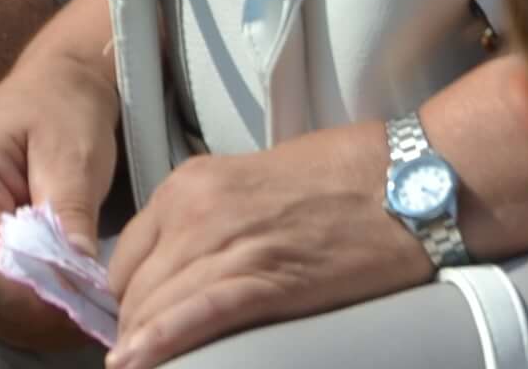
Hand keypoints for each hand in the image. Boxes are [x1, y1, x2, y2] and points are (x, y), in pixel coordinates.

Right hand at [0, 36, 126, 352]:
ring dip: (32, 318)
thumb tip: (78, 280)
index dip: (33, 300)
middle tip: (94, 317)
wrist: (49, 90)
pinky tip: (59, 304)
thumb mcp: (76, 155)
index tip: (86, 309)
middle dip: (37, 315)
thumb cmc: (62, 111)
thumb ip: (71, 215)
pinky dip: (22, 310)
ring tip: (82, 311)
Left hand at [102, 125, 425, 368]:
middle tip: (139, 357)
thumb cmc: (335, 179)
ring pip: (158, 307)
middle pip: (135, 288)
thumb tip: (180, 268)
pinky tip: (138, 362)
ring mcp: (228, 243)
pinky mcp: (266, 278)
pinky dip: (165, 342)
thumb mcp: (247, 184)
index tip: (133, 324)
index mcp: (188, 184)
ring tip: (137, 368)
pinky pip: (198, 316)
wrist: (401, 180)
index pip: (126, 257)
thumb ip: (206, 220)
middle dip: (133, 328)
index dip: (128, 298)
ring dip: (143, 343)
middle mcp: (195, 209)